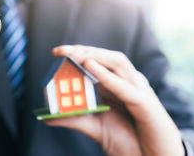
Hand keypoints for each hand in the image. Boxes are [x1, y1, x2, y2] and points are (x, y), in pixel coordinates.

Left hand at [45, 45, 184, 155]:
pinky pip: (125, 87)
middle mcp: (128, 83)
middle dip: (83, 51)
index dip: (78, 53)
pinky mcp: (147, 104)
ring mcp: (139, 90)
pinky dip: (106, 76)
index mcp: (116, 85)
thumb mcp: (94, 127)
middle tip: (62, 50)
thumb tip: (47, 117)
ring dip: (95, 56)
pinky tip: (89, 66)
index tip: (57, 51)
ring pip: (118, 63)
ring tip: (74, 54)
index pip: (97, 61)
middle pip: (106, 58)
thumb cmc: (129, 142)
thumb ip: (74, 119)